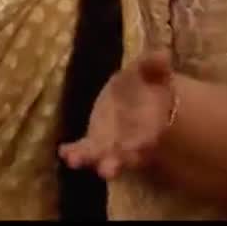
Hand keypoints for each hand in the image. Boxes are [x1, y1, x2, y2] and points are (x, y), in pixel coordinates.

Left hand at [58, 50, 175, 179]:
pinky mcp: (94, 141)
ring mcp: (110, 144)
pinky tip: (63, 150)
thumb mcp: (153, 72)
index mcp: (149, 129)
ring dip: (87, 159)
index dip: (140, 147)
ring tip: (74, 160)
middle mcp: (130, 143)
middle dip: (113, 164)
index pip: (146, 141)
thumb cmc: (150, 86)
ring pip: (99, 157)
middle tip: (105, 171)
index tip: (134, 151)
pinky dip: (73, 152)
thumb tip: (163, 54)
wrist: (141, 98)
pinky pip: (83, 149)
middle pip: (123, 158)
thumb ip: (155, 66)